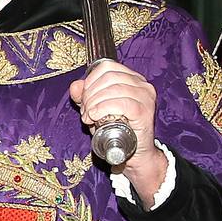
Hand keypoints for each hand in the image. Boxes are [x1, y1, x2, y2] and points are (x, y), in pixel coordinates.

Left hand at [69, 59, 165, 201]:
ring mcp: (146, 97)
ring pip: (113, 89)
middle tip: (85, 111)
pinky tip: (95, 117)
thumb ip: (84, 95)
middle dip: (90, 94)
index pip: (106, 67)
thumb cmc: (114, 128)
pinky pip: (121, 103)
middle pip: (108, 77)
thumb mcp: (95, 108)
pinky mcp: (145, 111)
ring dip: (94, 104)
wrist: (132, 153)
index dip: (90, 81)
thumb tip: (75, 86)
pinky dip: (103, 109)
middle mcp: (142, 84)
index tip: (84, 98)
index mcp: (131, 78)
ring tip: (89, 117)